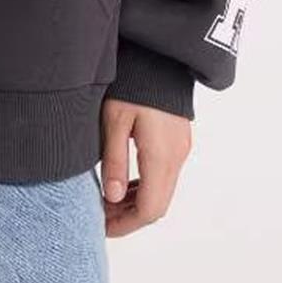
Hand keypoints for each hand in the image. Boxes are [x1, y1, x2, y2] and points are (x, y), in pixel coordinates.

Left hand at [98, 97, 191, 237]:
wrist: (159, 55)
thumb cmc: (133, 83)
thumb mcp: (114, 119)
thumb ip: (114, 160)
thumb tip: (112, 198)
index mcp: (161, 156)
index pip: (149, 209)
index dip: (125, 224)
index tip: (101, 227)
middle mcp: (176, 157)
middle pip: (158, 205)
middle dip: (129, 217)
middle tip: (100, 215)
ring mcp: (181, 148)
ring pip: (163, 191)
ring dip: (137, 202)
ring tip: (107, 200)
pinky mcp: (178, 140)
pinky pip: (165, 175)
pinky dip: (145, 186)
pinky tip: (124, 181)